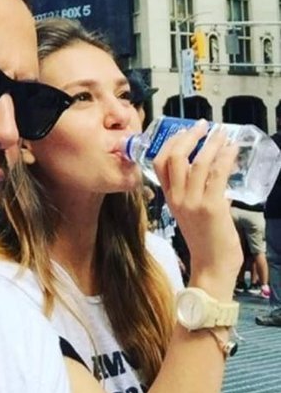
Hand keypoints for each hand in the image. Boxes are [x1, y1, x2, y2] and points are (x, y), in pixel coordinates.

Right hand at [153, 120, 241, 296]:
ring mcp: (192, 202)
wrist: (212, 266)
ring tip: (222, 134)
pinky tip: (231, 149)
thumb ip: (196, 193)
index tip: (184, 130)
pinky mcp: (211, 207)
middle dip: (190, 137)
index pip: (160, 163)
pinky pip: (217, 174)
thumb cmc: (206, 241)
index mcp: (170, 198)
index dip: (171, 142)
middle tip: (204, 126)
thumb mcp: (191, 213)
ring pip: (197, 162)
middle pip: (175, 158)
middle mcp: (177, 198)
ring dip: (211, 143)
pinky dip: (225, 157)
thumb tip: (213, 173)